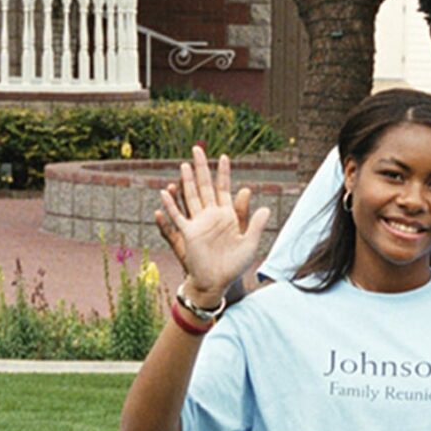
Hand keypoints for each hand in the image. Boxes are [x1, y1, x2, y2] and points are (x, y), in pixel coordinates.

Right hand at [154, 147, 269, 300]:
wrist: (219, 281)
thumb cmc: (235, 264)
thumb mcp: (250, 244)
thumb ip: (256, 225)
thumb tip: (265, 207)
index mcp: (227, 216)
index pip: (225, 189)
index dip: (224, 173)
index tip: (225, 157)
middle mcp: (211, 215)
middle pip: (205, 186)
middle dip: (201, 168)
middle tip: (197, 149)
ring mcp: (198, 223)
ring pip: (190, 197)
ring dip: (186, 182)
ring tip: (183, 166)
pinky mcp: (188, 234)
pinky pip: (177, 217)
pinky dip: (171, 206)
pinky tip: (165, 193)